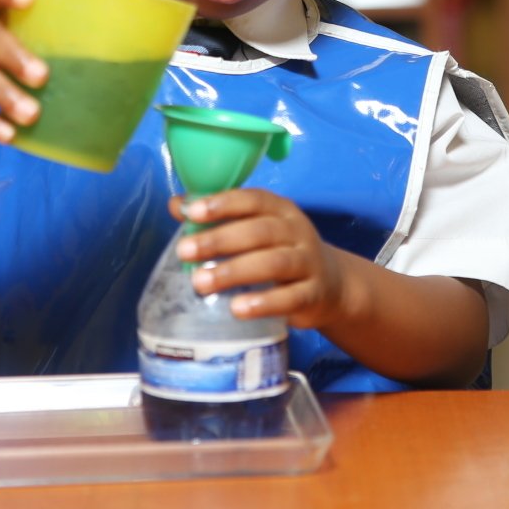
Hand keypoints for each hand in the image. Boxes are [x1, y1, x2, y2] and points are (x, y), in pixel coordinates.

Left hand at [171, 189, 353, 330]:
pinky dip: (263, 303)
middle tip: (184, 251)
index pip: (253, 200)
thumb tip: (177, 205)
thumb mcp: (255, 229)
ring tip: (201, 282)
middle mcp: (297, 231)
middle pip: (259, 231)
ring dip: (235, 271)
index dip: (223, 203)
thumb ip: (218, 217)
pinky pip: (289, 298)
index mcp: (280, 210)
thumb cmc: (281, 251)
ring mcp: (308, 263)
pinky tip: (237, 309)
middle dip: (219, 240)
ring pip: (273, 263)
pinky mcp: (313, 295)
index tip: (192, 213)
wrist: (331, 284)